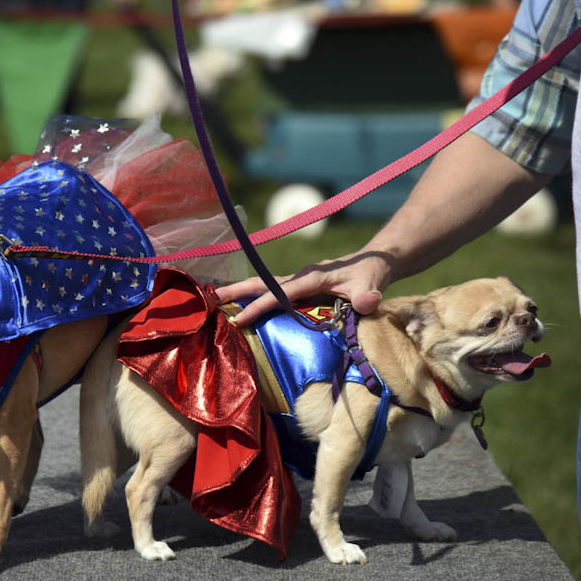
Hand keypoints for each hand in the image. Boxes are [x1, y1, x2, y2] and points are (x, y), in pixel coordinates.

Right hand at [214, 250, 393, 325]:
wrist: (374, 260)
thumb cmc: (372, 273)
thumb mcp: (373, 284)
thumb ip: (368, 295)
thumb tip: (365, 302)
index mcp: (311, 277)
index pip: (279, 294)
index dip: (259, 306)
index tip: (240, 320)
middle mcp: (299, 276)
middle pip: (260, 283)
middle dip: (234, 291)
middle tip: (206, 299)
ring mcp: (297, 280)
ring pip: (261, 285)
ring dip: (237, 293)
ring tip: (212, 303)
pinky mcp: (298, 285)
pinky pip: (269, 291)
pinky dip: (251, 296)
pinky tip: (238, 306)